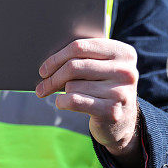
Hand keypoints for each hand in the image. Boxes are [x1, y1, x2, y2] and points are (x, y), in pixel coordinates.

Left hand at [35, 38, 140, 157]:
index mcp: (122, 52)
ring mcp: (120, 92)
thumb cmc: (103, 87)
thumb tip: (48, 62)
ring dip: (62, 91)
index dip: (56, 58)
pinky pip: (74, 101)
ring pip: (72, 85)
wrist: (123, 120)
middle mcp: (125, 71)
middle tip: (42, 85)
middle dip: (53, 77)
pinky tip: (62, 102)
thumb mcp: (102, 67)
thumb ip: (83, 57)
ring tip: (64, 95)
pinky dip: (62, 102)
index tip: (44, 69)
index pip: (79, 47)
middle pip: (74, 66)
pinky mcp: (111, 111)